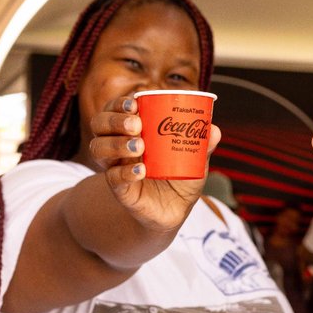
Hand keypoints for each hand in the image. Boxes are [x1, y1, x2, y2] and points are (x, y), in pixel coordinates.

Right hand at [87, 96, 221, 231]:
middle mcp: (118, 145)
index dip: (118, 104)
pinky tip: (140, 171)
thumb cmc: (181, 175)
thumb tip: (214, 129)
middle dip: (115, 121)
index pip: (114, 109)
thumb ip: (203, 144)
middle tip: (137, 125)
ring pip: (98, 149)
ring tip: (139, 147)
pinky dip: (125, 173)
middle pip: (100, 125)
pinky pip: (113, 178)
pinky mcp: (120, 189)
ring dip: (116, 144)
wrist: (175, 209)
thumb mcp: (195, 158)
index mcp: (132, 130)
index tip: (134, 103)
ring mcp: (115, 166)